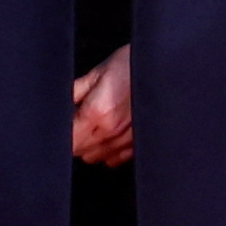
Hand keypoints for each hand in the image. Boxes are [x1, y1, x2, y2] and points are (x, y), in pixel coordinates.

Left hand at [70, 47, 132, 165]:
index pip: (67, 139)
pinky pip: (115, 160)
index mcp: (96, 111)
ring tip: (95, 127)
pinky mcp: (139, 144)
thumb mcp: (98, 72)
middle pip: (78, 151)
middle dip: (74, 138)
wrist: (165, 69)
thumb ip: (74, 91)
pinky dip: (109, 151)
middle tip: (78, 121)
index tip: (62, 124)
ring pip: (95, 158)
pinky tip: (110, 135)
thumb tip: (59, 105)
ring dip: (90, 146)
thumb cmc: (134, 65)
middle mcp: (111, 130)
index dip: (60, 133)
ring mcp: (127, 140)